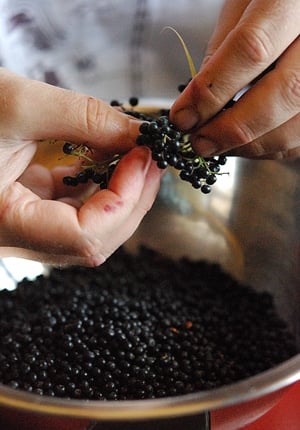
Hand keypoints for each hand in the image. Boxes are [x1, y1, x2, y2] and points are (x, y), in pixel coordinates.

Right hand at [0, 69, 161, 265]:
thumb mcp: (17, 104)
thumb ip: (84, 118)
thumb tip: (138, 135)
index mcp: (3, 224)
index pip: (83, 237)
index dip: (124, 200)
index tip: (144, 158)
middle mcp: (15, 237)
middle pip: (94, 241)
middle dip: (133, 200)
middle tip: (150, 159)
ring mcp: (24, 226)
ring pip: (90, 231)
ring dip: (121, 196)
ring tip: (135, 157)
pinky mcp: (30, 210)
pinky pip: (76, 212)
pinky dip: (100, 189)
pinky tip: (107, 160)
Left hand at [170, 0, 299, 159]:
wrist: (298, 8)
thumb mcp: (240, 7)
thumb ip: (222, 51)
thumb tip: (198, 104)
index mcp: (294, 1)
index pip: (252, 49)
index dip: (212, 90)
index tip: (183, 116)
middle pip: (283, 93)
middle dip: (232, 128)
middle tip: (200, 142)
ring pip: (296, 124)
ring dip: (250, 145)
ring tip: (218, 143)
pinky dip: (269, 147)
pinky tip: (245, 142)